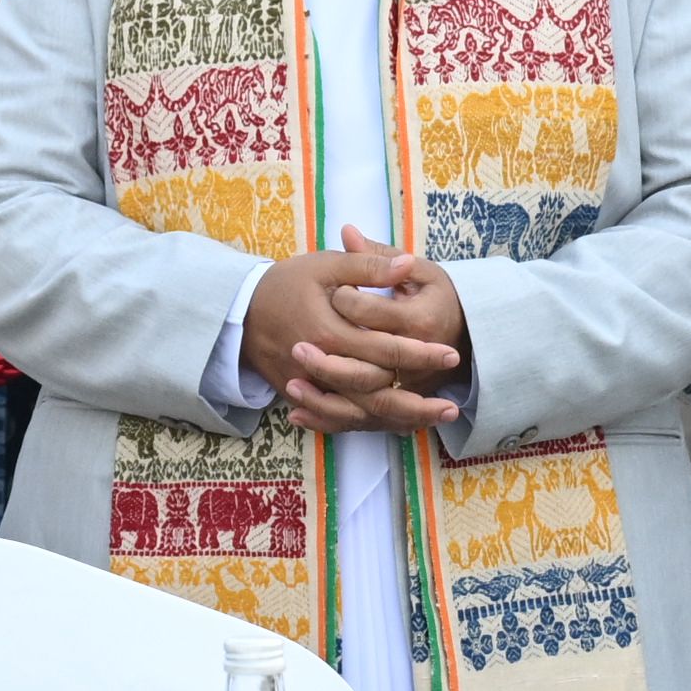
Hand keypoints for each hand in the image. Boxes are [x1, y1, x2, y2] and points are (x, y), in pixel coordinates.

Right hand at [244, 235, 462, 434]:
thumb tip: (406, 265)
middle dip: (418, 402)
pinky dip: (369, 424)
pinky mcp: (302, 396)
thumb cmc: (284, 284)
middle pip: (378, 394)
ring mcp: (310, 386)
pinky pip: (338, 419)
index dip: (422, 354)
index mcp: (330, 333)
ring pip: (360, 413)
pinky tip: (395, 425)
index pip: (386, 351)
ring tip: (433, 420)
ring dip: (400, 419)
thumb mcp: (324, 266)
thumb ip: (366, 265)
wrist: (238, 311)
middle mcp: (321, 367)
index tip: (451, 354)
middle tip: (452, 405)